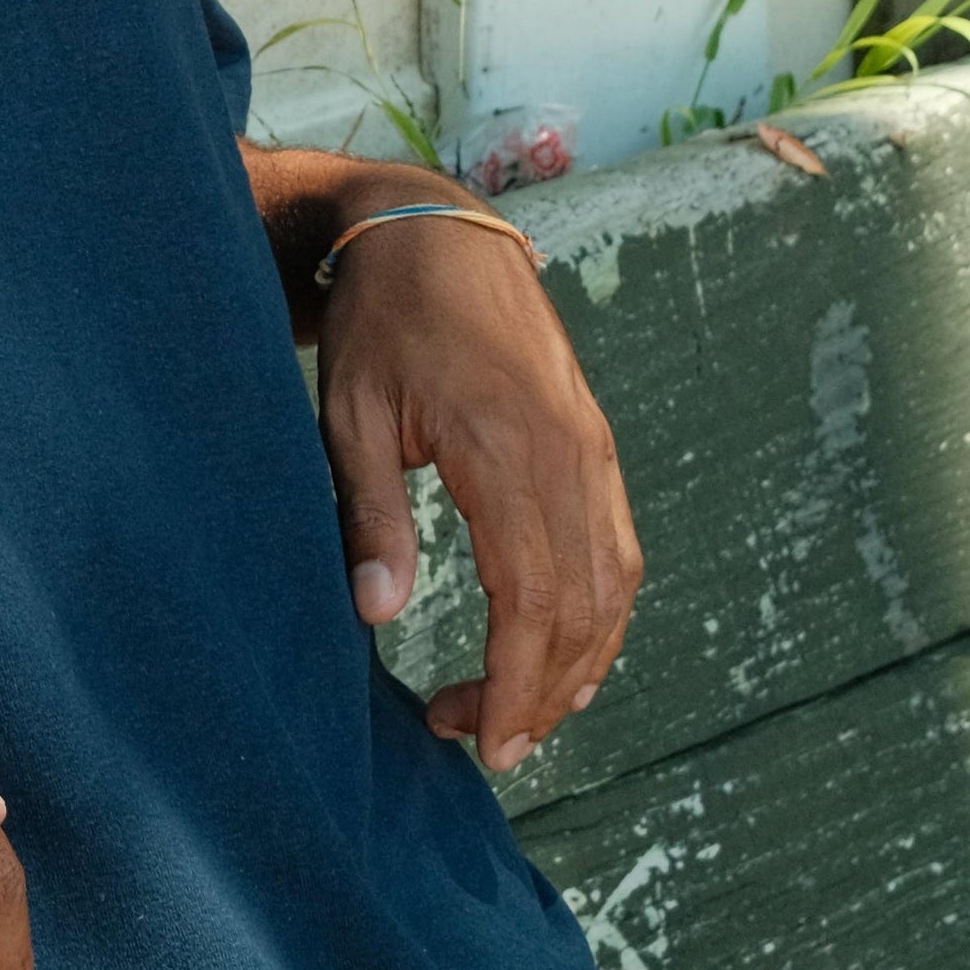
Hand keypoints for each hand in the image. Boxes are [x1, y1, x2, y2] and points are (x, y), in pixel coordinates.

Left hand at [316, 202, 641, 773]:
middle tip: (481, 740)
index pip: (532, 600)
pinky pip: (619, 549)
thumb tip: (376, 613)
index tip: (481, 741)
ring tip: (522, 715)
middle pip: (582, 610)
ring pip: (613, 587)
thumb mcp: (350, 409)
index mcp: (507, 448)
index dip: (513, 685)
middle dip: (539, 693)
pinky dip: (601, 613)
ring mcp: (593, 447)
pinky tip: (566, 652)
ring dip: (577, 664)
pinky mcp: (597, 442)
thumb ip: (367, 510)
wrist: (435, 228)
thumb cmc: (382, 318)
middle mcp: (569, 454)